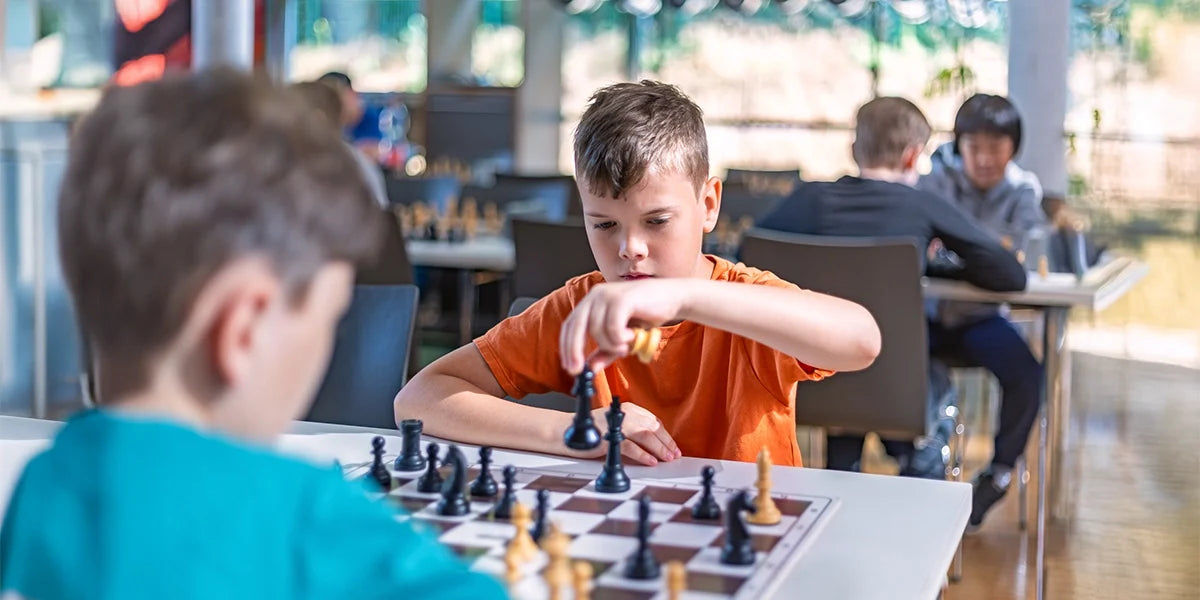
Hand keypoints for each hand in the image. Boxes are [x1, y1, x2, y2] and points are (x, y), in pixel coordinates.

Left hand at [559, 279, 688, 374]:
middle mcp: (595, 296)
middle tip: (581, 370)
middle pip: (575, 326)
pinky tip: (632, 335)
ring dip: (611, 345)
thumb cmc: (645, 315)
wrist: (671, 298)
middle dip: (575, 350)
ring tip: (626, 345)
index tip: (570, 368)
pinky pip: (612, 326)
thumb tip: (590, 369)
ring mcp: (608, 294)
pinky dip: (621, 338)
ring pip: (597, 330)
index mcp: (591, 303)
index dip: (567, 348)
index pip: (569, 326)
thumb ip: (605, 352)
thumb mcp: (621, 339)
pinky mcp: (622, 298)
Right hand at [574, 402, 681, 465]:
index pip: (653, 421)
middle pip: (653, 427)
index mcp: (627, 409)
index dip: (665, 435)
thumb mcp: (615, 425)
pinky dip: (643, 455)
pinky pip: (631, 447)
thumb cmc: (590, 431)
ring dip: (659, 448)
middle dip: (666, 442)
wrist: (565, 432)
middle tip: (674, 454)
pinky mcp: (609, 437)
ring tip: (667, 458)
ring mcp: (616, 424)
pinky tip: (651, 461)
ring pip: (646, 435)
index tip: (672, 446)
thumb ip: (632, 430)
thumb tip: (653, 444)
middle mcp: (624, 414)